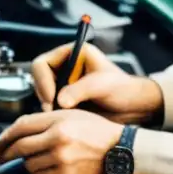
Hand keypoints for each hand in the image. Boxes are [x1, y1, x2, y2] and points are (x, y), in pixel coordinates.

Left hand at [0, 110, 122, 173]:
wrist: (121, 152)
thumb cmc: (98, 131)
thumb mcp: (72, 115)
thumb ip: (44, 121)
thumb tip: (17, 132)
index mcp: (59, 123)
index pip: (20, 128)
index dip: (4, 136)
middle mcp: (58, 143)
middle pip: (19, 148)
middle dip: (6, 152)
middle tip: (0, 155)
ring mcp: (62, 163)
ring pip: (29, 165)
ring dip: (28, 162)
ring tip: (40, 157)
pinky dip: (41, 172)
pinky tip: (51, 165)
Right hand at [30, 42, 163, 123]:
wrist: (134, 107)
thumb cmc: (124, 89)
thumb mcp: (102, 85)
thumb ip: (80, 90)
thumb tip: (59, 101)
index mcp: (72, 54)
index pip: (42, 63)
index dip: (42, 81)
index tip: (50, 98)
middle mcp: (66, 67)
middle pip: (39, 80)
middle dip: (44, 95)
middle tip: (52, 110)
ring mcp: (65, 84)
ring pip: (43, 95)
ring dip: (48, 106)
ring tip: (62, 116)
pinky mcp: (66, 100)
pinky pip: (50, 106)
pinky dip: (54, 114)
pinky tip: (65, 119)